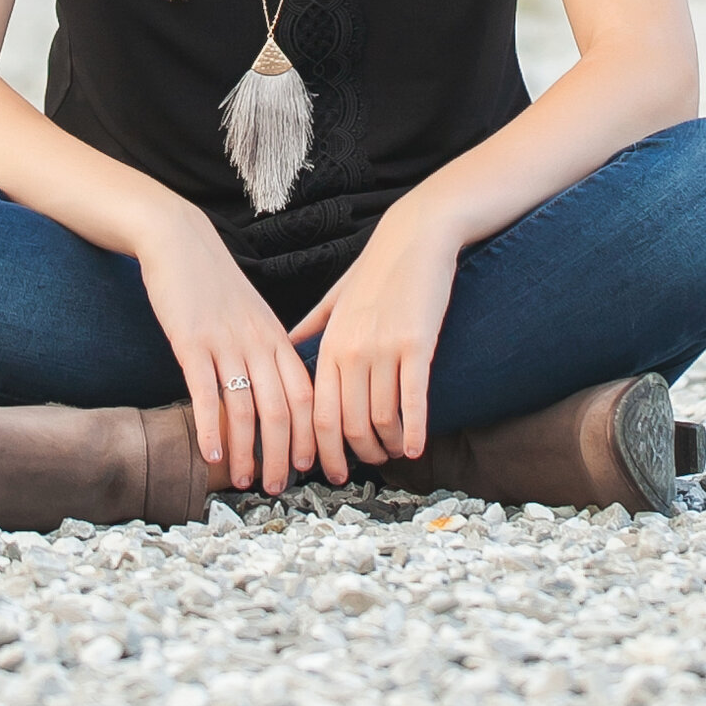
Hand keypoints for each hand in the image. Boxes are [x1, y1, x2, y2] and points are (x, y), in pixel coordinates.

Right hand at [134, 201, 318, 494]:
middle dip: (285, 455)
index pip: (306, 395)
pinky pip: (206, 394)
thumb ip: (268, 350)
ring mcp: (225, 343)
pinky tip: (209, 454)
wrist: (180, 241)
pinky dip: (210, 429)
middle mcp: (257, 343)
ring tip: (245, 481)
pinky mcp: (191, 343)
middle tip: (281, 488)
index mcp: (277, 337)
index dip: (312, 435)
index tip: (314, 467)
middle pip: (282, 410)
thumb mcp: (253, 315)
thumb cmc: (214, 284)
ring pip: (246, 409)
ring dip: (247, 451)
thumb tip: (280, 393)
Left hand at [290, 198, 459, 480]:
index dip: (324, 450)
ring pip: (382, 418)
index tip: (331, 469)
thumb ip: (312, 328)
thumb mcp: (335, 298)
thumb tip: (288, 348)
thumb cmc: (377, 268)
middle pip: (349, 424)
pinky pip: (413, 401)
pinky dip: (413, 431)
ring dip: (389, 445)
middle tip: (369, 466)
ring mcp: (384, 349)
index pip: (318, 413)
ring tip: (395, 452)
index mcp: (329, 344)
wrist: (415, 236)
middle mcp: (351, 351)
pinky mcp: (417, 345)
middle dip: (358, 455)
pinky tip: (416, 447)